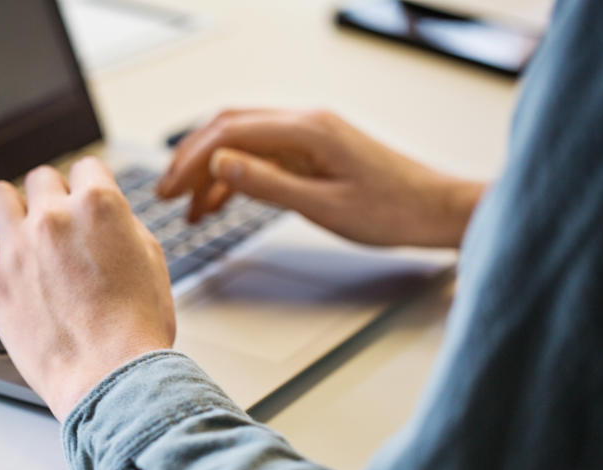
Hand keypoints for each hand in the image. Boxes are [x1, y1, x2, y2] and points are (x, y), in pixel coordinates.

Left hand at [0, 157, 175, 420]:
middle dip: (51, 196)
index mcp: (99, 207)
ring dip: (8, 206)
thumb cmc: (136, 330)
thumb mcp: (151, 261)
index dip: (89, 184)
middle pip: (41, 178)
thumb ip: (123, 227)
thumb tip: (107, 217)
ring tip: (14, 225)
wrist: (111, 376)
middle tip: (57, 222)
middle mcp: (55, 218)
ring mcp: (18, 248)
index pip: (86, 167)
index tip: (84, 198)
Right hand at [157, 109, 485, 247]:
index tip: (168, 187)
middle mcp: (305, 124)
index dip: (191, 159)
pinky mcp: (314, 152)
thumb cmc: (392, 211)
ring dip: (212, 172)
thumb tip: (219, 164)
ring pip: (244, 144)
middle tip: (166, 194)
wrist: (436, 211)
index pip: (230, 132)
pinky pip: (264, 158)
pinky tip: (222, 203)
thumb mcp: (323, 205)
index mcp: (307, 130)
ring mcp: (309, 137)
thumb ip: (268, 184)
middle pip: (230, 129)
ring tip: (189, 208)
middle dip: (192, 160)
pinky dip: (237, 178)